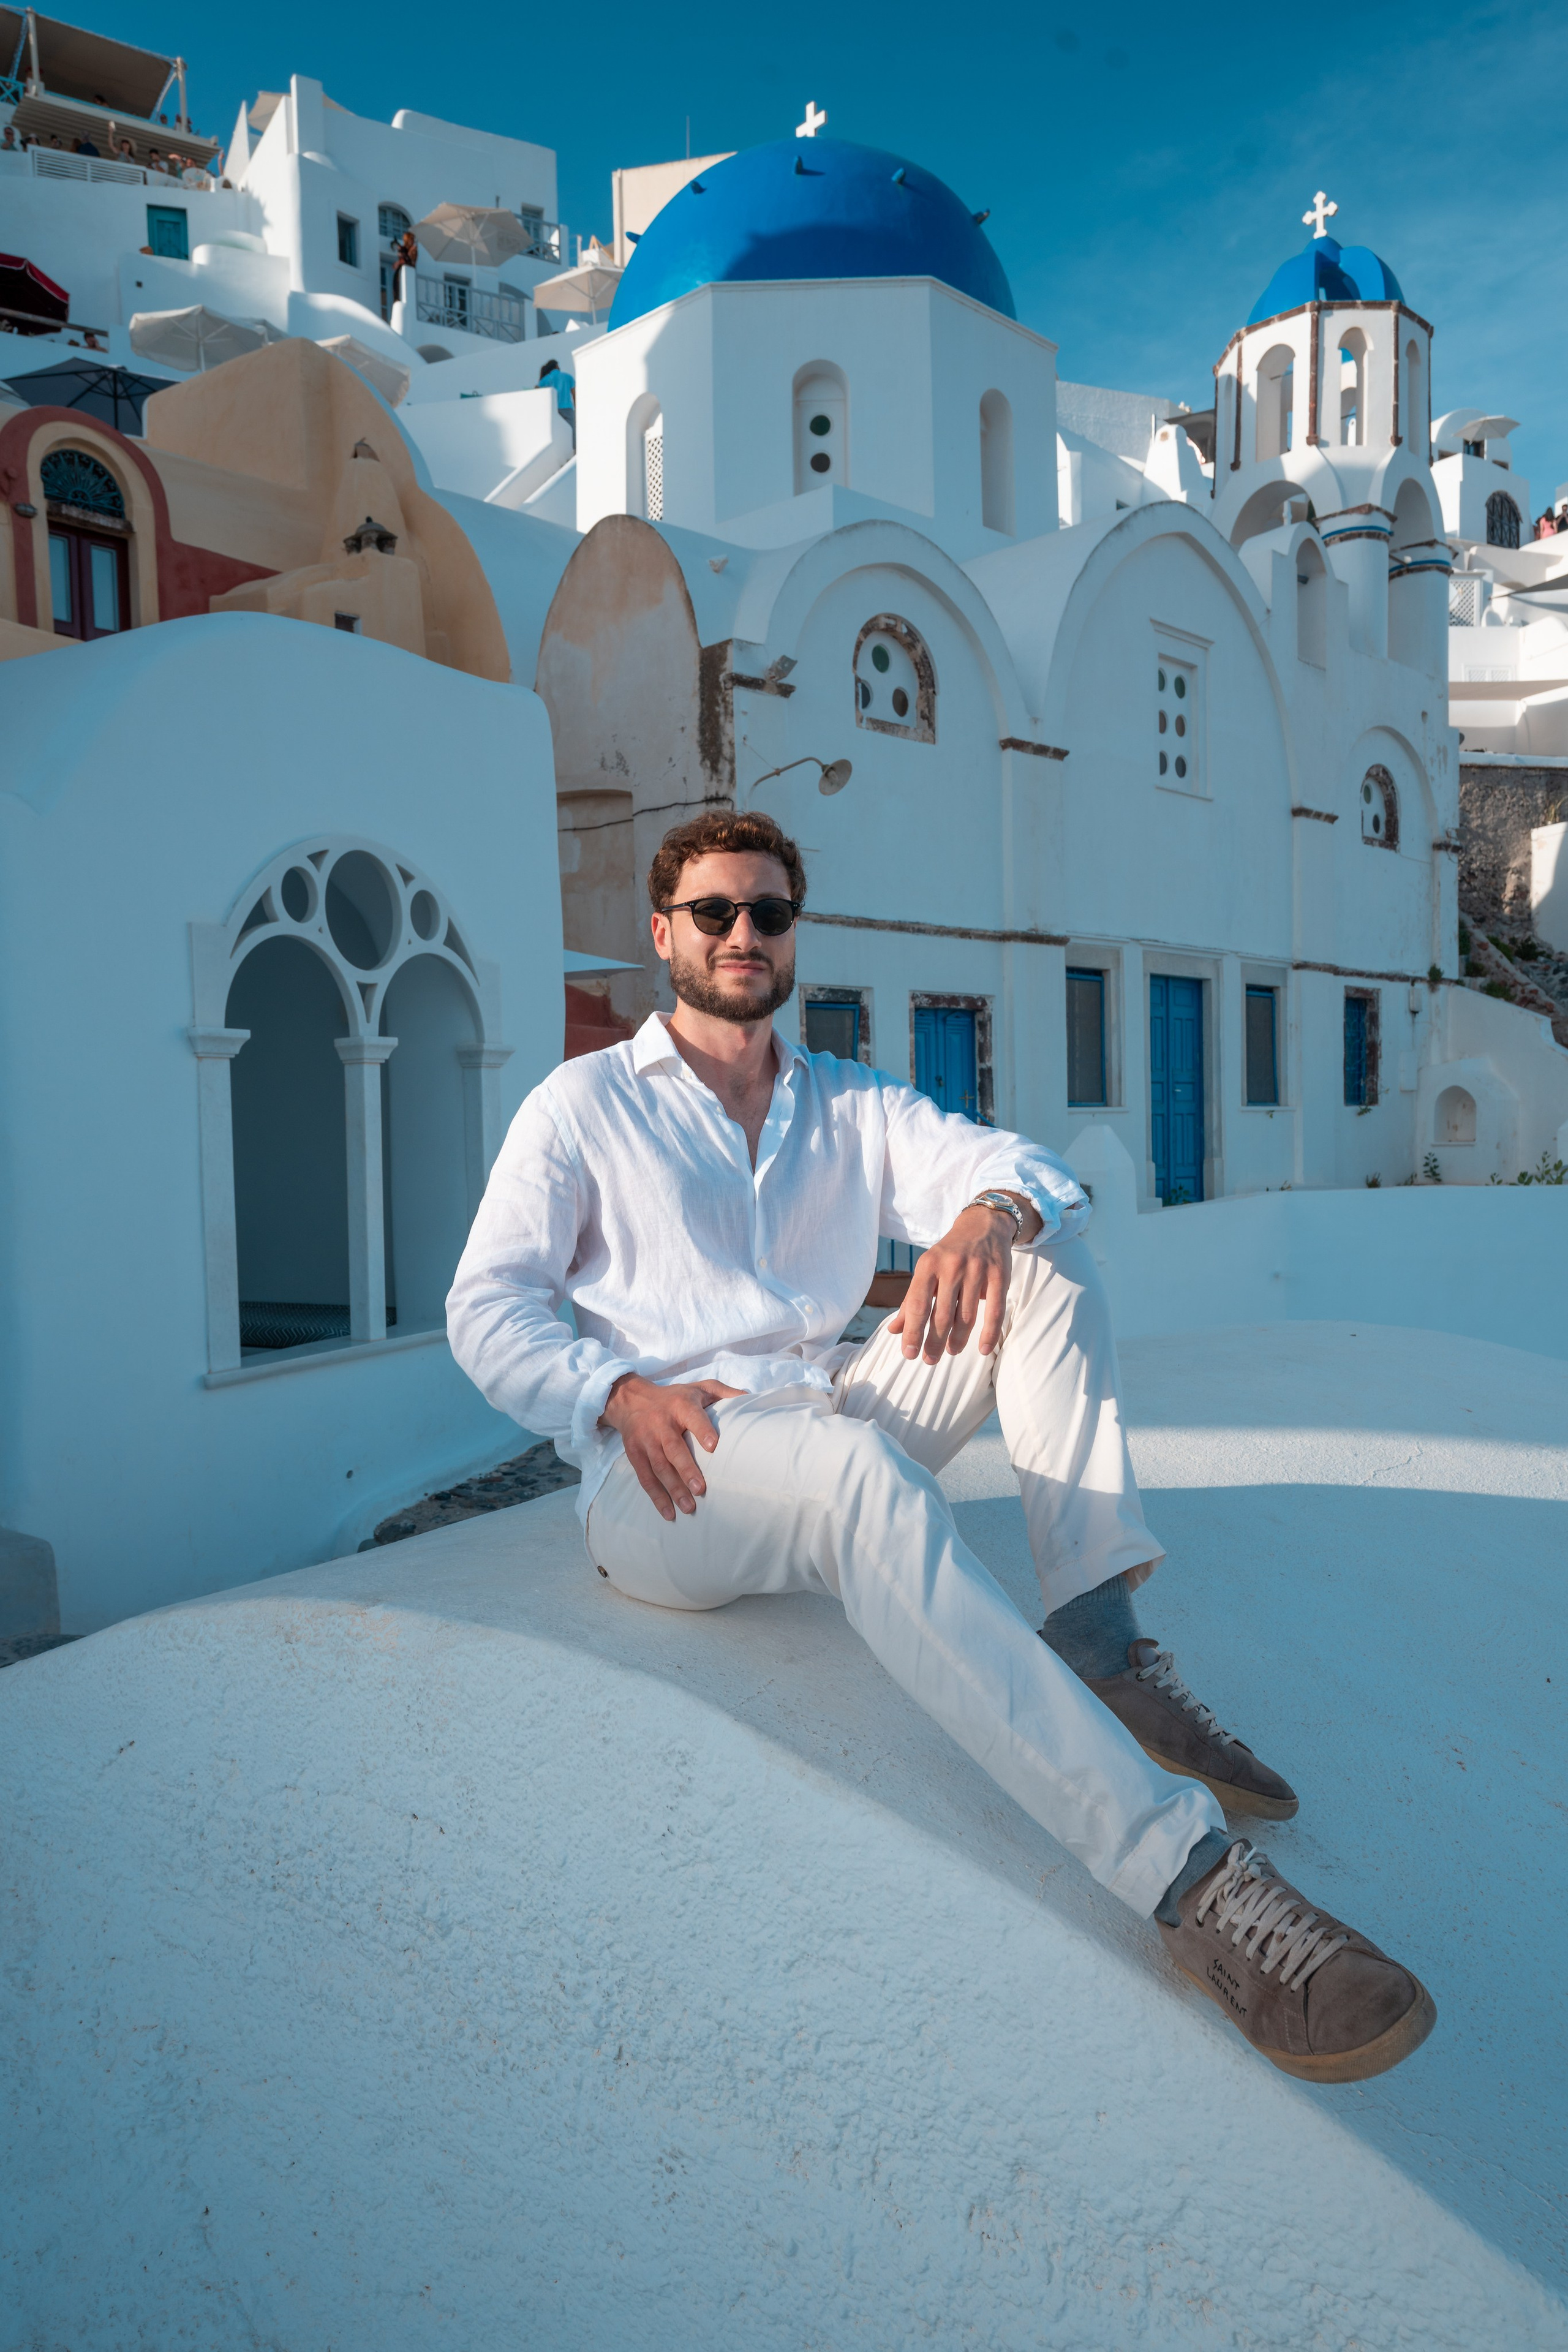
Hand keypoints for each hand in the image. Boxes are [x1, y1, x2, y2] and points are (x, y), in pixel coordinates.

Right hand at [600, 1373, 743, 1520]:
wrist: (632, 1400)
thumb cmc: (675, 1397)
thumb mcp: (700, 1387)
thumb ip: (725, 1393)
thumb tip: (751, 1398)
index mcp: (680, 1405)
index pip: (693, 1417)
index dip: (702, 1430)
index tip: (714, 1446)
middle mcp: (661, 1422)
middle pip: (673, 1448)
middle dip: (686, 1469)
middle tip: (700, 1489)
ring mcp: (645, 1440)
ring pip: (658, 1466)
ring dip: (673, 1488)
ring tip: (689, 1507)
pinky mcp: (634, 1454)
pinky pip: (645, 1477)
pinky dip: (656, 1497)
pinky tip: (669, 1512)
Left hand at [889, 1204, 1024, 1364]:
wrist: (983, 1225)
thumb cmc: (949, 1254)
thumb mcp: (926, 1271)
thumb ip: (910, 1301)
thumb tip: (894, 1330)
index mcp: (928, 1265)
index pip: (917, 1304)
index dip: (912, 1331)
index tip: (909, 1354)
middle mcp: (951, 1266)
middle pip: (941, 1314)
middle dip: (934, 1342)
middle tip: (930, 1360)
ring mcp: (977, 1270)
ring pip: (966, 1315)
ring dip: (958, 1339)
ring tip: (951, 1351)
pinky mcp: (999, 1275)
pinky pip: (995, 1310)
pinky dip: (989, 1333)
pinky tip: (982, 1349)